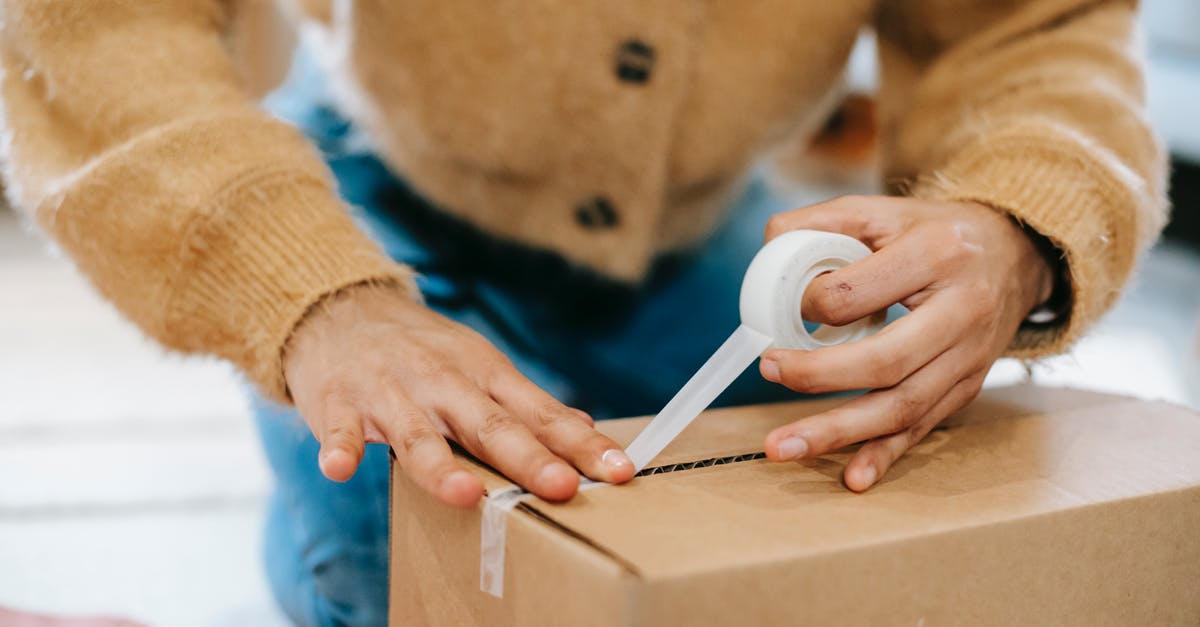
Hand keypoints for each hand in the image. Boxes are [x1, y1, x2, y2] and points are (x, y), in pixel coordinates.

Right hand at [282, 284, 634, 506]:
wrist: (340, 309)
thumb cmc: (421, 350)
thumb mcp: (478, 365)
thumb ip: (524, 404)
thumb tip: (582, 427)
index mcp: (484, 374)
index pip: (541, 413)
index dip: (581, 443)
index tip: (619, 471)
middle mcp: (443, 381)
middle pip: (489, 425)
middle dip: (527, 457)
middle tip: (562, 487)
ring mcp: (389, 392)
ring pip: (418, 434)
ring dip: (441, 465)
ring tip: (467, 495)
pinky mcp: (338, 402)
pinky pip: (339, 429)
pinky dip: (338, 448)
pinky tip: (340, 470)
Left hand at [758, 196, 1053, 490]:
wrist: (1014, 255)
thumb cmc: (935, 234)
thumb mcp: (884, 211)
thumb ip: (822, 221)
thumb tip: (769, 245)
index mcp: (936, 255)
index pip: (857, 293)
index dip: (811, 304)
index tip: (786, 309)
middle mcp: (961, 311)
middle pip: (885, 359)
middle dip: (817, 376)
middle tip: (769, 371)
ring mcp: (969, 358)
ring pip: (902, 406)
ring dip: (838, 432)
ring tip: (783, 446)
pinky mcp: (967, 388)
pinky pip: (922, 429)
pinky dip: (885, 455)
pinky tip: (853, 477)